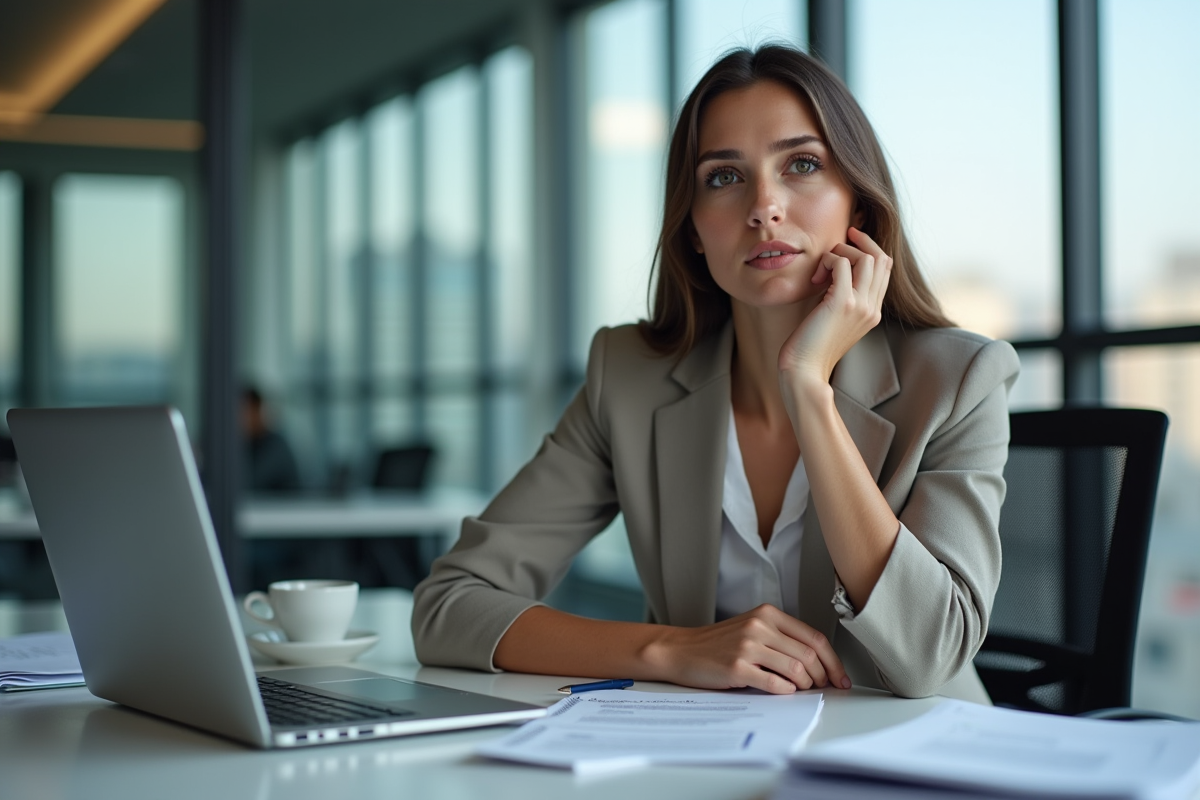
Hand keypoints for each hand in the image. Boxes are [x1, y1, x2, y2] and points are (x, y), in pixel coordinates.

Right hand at [647, 604, 850, 693]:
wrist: (681, 650)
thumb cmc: (717, 644)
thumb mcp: (751, 629)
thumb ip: (780, 639)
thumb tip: (817, 664)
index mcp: (767, 614)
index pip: (814, 637)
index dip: (832, 660)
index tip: (839, 675)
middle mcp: (759, 626)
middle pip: (809, 654)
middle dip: (823, 676)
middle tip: (824, 687)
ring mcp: (748, 646)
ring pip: (796, 669)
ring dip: (806, 685)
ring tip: (801, 689)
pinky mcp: (737, 667)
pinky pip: (774, 683)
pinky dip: (786, 691)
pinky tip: (784, 691)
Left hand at [778, 227, 892, 381]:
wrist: (804, 372)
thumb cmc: (810, 347)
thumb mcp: (833, 319)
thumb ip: (840, 298)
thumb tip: (833, 273)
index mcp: (873, 312)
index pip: (885, 269)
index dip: (869, 248)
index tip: (848, 241)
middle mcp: (872, 308)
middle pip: (881, 258)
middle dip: (859, 243)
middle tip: (836, 243)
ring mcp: (860, 305)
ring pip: (866, 257)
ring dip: (840, 252)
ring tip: (821, 270)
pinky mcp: (842, 303)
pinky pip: (842, 262)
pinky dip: (827, 260)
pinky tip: (815, 278)